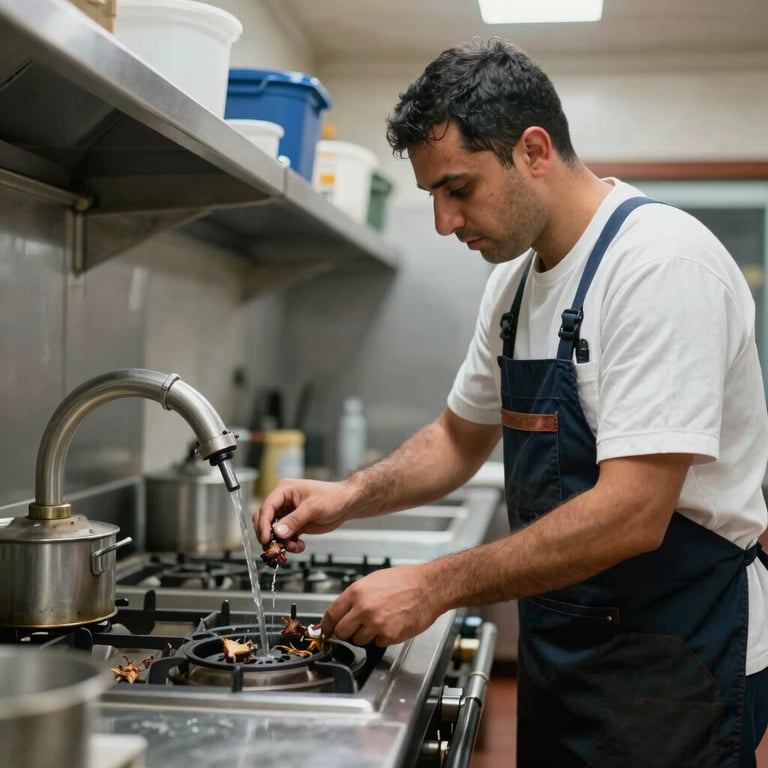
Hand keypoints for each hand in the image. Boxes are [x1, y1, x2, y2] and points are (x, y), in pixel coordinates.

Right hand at [253, 478, 354, 552]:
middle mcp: (283, 502)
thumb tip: (278, 532)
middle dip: (269, 536)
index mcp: (284, 490)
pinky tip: (300, 546)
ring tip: (294, 547)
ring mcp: (288, 514)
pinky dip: (289, 544)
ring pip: (274, 532)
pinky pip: (284, 537)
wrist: (347, 504)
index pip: (267, 507)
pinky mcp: (294, 525)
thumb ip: (294, 520)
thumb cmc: (333, 497)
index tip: (266, 539)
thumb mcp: (313, 508)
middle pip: (265, 520)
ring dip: (281, 543)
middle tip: (275, 548)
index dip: (264, 524)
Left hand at [321, 564, 439, 646]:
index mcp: (356, 592)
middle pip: (342, 631)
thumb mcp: (373, 580)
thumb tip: (342, 611)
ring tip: (380, 621)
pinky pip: (377, 643)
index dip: (327, 625)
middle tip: (354, 627)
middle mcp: (364, 609)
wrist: (428, 587)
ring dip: (366, 635)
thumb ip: (356, 596)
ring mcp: (376, 624)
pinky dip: (382, 638)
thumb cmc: (405, 580)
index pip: (331, 614)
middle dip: (346, 632)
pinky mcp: (390, 635)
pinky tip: (391, 624)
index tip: (327, 630)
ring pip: (359, 640)